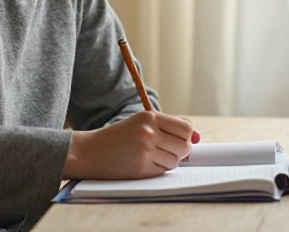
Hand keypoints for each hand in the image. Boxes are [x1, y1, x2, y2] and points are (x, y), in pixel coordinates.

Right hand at [64, 111, 200, 179]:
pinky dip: (158, 169)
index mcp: (149, 117)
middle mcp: (148, 133)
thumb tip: (198, 137)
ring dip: (169, 161)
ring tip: (152, 156)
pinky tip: (144, 163)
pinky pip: (163, 171)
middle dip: (180, 151)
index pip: (186, 128)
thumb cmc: (118, 137)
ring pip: (176, 161)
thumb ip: (170, 126)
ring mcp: (145, 151)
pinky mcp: (141, 168)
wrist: (90, 152)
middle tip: (166, 150)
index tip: (179, 139)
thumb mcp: (141, 123)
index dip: (187, 136)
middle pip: (184, 147)